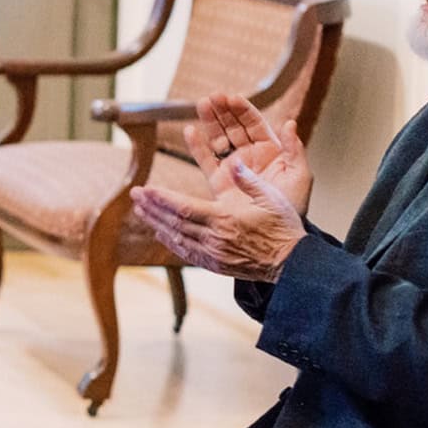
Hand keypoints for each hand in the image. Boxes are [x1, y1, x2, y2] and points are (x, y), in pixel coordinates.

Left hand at [131, 161, 305, 281]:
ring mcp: (214, 254)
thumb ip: (249, 180)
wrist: (293, 263)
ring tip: (141, 211)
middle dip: (152, 208)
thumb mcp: (271, 198)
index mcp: (226, 219)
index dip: (161, 198)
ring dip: (156, 223)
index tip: (144, 189)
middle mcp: (215, 239)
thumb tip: (234, 163)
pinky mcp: (215, 265)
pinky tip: (161, 232)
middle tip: (134, 195)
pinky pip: (186, 252)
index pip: (183, 207)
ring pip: (177, 238)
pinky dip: (171, 241)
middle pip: (174, 222)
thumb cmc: (283, 227)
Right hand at [182, 95, 313, 214]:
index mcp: (271, 152)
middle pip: (234, 127)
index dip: (243, 110)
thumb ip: (295, 150)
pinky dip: (197, 146)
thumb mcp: (300, 176)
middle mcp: (250, 156)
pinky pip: (206, 160)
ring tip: (201, 104)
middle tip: (212, 97)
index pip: (255, 124)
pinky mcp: (219, 182)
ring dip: (210, 121)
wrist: (276, 236)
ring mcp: (234, 168)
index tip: (232, 97)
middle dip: (223, 111)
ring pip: (219, 139)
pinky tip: (190, 131)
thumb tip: (290, 123)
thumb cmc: (293, 207)